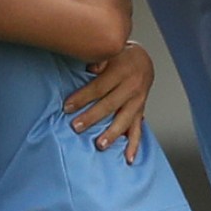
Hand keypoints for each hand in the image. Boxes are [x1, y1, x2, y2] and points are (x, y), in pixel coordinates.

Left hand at [63, 41, 152, 162]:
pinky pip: (138, 129)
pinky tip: (128, 158)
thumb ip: (100, 59)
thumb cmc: (121, 56)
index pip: (99, 88)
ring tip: (100, 144)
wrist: (143, 60)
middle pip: (109, 105)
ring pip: (124, 119)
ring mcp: (138, 101)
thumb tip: (91, 67)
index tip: (67, 107)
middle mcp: (132, 87)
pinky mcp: (141, 111)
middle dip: (92, 118)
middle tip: (77, 127)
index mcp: (122, 71)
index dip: (82, 97)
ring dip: (112, 133)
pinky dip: (133, 145)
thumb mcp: (111, 52)